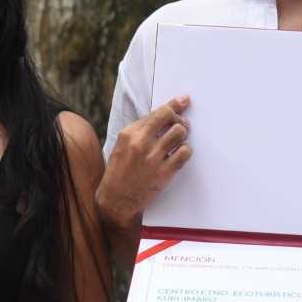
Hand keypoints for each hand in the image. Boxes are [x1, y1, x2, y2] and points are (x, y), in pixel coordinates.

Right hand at [96, 97, 191, 228]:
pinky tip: (180, 155)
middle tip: (183, 124)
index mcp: (129, 133)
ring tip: (180, 141)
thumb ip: (139, 132)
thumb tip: (161, 118)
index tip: (183, 101)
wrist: (116, 200)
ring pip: (179, 133)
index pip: (157, 113)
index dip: (174, 105)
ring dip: (183, 135)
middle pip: (170, 118)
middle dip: (180, 119)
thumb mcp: (121, 146)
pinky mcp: (164, 172)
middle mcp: (141, 142)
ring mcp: (153, 157)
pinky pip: (185, 153)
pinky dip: (185, 151)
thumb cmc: (118, 173)